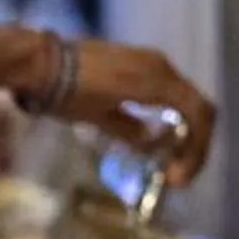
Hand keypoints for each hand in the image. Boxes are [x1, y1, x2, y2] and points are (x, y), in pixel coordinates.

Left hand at [37, 37, 216, 186]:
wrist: (40, 60)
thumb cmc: (68, 92)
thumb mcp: (100, 118)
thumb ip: (132, 132)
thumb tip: (154, 144)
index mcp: (158, 80)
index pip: (199, 114)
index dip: (197, 149)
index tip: (180, 179)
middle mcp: (161, 65)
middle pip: (196, 106)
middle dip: (193, 144)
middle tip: (177, 175)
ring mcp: (149, 59)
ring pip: (183, 98)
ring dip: (182, 130)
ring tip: (167, 161)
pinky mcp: (135, 59)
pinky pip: (165, 89)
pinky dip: (169, 115)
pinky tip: (154, 136)